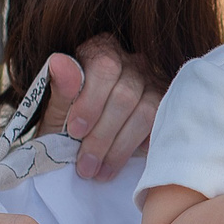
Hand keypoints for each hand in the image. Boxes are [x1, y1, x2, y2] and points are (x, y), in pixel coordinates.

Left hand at [38, 34, 160, 179]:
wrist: (81, 140)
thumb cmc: (68, 120)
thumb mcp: (56, 108)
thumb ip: (60, 89)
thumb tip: (59, 63)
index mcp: (101, 51)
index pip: (105, 67)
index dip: (91, 101)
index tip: (75, 131)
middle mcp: (132, 62)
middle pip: (126, 94)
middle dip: (102, 135)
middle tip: (86, 165)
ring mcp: (154, 84)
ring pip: (146, 112)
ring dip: (120, 148)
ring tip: (100, 172)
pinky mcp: (166, 108)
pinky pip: (160, 127)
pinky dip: (139, 147)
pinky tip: (120, 163)